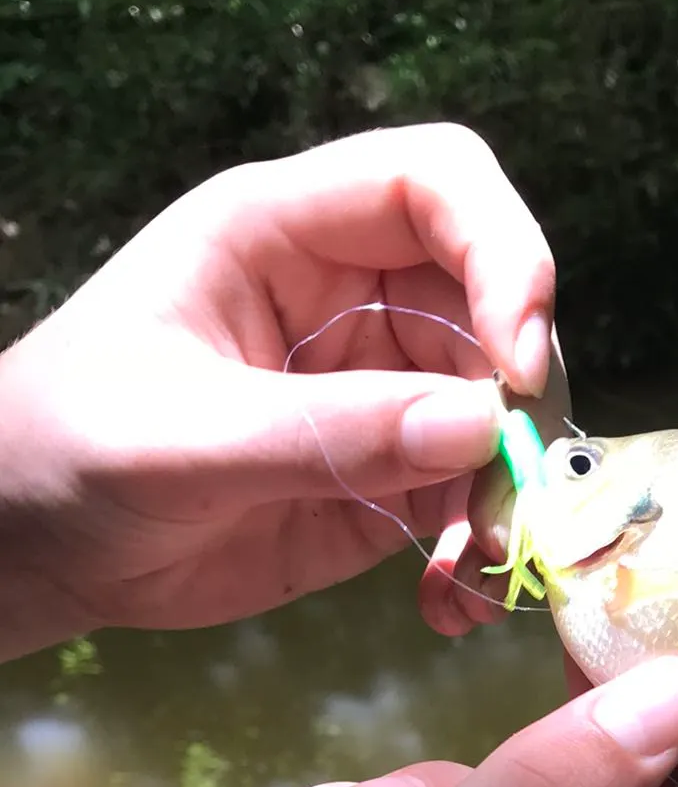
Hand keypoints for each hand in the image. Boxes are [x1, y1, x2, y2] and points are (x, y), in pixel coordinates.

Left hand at [0, 123, 571, 661]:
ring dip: (512, 486)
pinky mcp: (393, 472)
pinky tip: (450, 601)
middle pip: (493, 304)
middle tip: (514, 489)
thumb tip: (478, 426)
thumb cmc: (63, 453)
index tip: (518, 361)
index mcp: (287, 233)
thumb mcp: (178, 439)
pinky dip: (482, 546)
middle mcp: (353, 297)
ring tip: (482, 563)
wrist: (31, 553)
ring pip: (500, 409)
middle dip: (520, 396)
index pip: (434, 185)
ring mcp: (382, 387)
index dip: (502, 251)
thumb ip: (324, 432)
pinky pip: (472, 493)